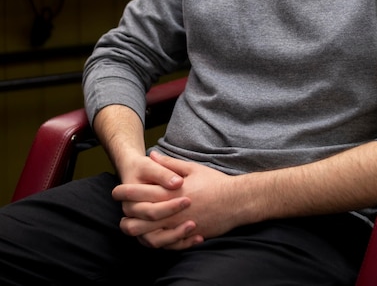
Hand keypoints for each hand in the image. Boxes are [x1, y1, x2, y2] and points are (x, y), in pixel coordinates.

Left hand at [112, 151, 242, 249]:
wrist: (236, 202)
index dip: (126, 192)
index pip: (141, 194)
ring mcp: (179, 228)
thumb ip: (169, 164)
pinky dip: (154, 242)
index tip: (116, 190)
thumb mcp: (192, 168)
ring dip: (137, 232)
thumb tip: (152, 155)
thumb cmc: (214, 183)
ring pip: (148, 237)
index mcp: (171, 193)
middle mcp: (172, 213)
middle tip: (120, 210)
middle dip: (126, 215)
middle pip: (140, 220)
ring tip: (130, 225)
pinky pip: (165, 245)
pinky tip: (149, 235)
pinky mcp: (187, 238)